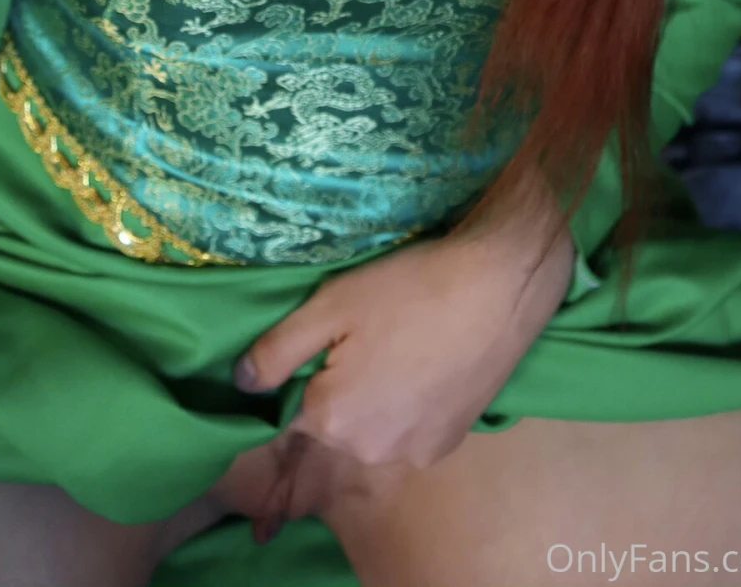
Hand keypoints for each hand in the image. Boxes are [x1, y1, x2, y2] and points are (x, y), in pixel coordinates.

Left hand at [223, 191, 573, 538]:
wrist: (500, 287)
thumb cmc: (411, 287)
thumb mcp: (331, 304)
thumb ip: (277, 351)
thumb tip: (240, 383)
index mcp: (333, 419)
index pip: (290, 411)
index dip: (303, 371)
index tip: (331, 339)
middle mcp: (369, 452)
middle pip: (333, 421)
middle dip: (339, 384)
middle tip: (370, 332)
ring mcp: (413, 454)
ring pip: (371, 429)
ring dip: (375, 399)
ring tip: (402, 345)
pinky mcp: (448, 445)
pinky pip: (408, 432)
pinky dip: (409, 407)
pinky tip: (428, 366)